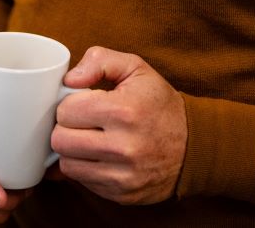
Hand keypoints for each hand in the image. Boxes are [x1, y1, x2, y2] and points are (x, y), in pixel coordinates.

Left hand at [50, 46, 186, 204]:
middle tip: (81, 122)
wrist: (193, 146)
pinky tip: (99, 155)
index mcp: (123, 111)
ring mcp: (122, 175)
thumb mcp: (135, 68)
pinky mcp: (121, 194)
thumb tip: (69, 80)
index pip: (66, 111)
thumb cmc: (159, 104)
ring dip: (72, 150)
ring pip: (67, 164)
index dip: (69, 104)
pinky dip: (84, 167)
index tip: (81, 103)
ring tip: (88, 138)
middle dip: (65, 127)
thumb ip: (99, 61)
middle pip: (60, 140)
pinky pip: (82, 181)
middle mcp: (123, 147)